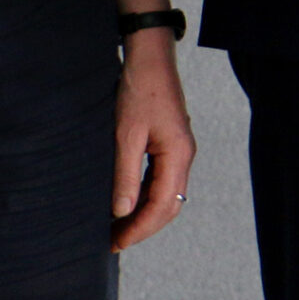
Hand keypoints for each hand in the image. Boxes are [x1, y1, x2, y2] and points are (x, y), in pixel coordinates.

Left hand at [109, 0, 196, 251]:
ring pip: (166, 194)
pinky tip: (126, 201)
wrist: (149, 57)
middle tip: (114, 241)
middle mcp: (183, 154)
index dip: (139, 228)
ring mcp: (178, 149)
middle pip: (169, 205)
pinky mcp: (169, 142)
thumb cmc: (140, 90)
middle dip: (143, 227)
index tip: (116, 242)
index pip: (162, 206)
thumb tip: (121, 211)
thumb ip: (125, 175)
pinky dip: (145, 196)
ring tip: (117, 226)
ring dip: (144, 213)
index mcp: (178, 154)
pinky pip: (161, 180)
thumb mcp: (126, 135)